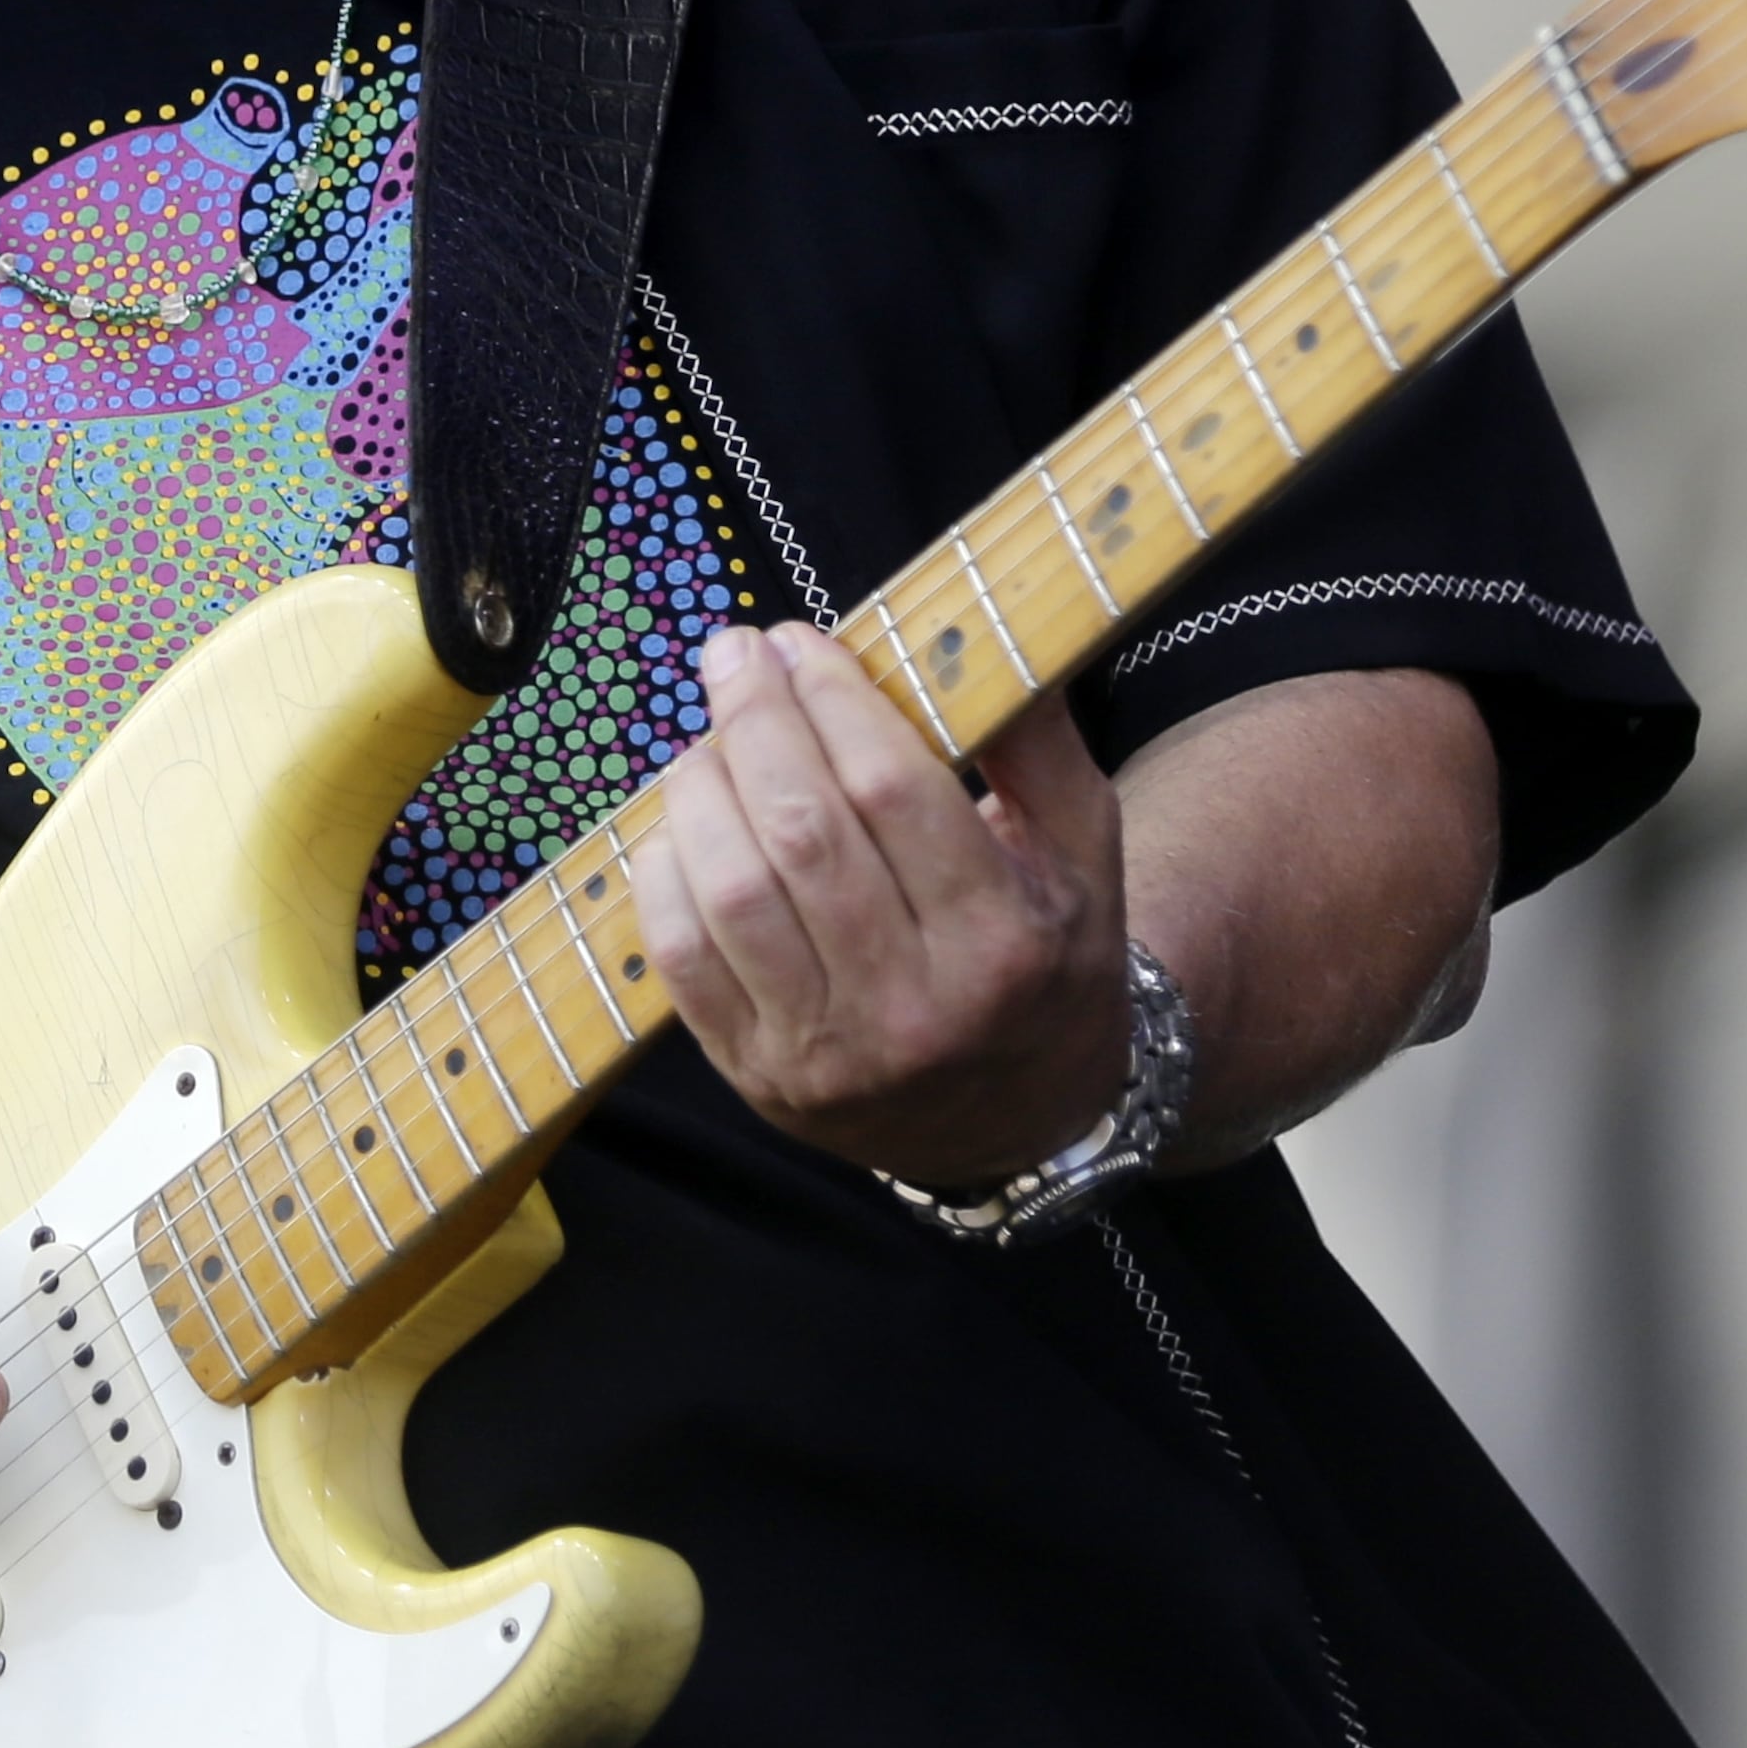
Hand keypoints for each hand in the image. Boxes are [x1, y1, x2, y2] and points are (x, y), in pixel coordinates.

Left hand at [635, 623, 1131, 1184]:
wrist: (1023, 1123)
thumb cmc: (1046, 956)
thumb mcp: (1081, 850)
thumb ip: (1036, 740)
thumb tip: (966, 624)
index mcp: (1004, 942)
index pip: (890, 788)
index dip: (830, 697)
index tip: (797, 640)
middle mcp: (916, 1009)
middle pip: (801, 831)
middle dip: (753, 721)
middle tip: (734, 655)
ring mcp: (829, 1055)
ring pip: (732, 891)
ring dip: (701, 789)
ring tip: (709, 740)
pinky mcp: (759, 1079)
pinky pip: (682, 959)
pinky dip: (665, 873)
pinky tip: (684, 823)